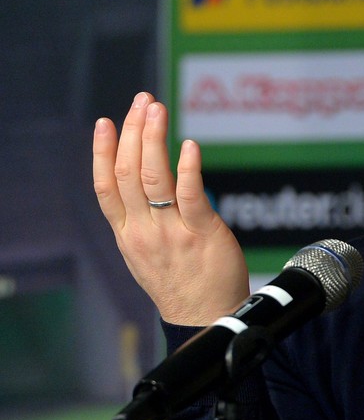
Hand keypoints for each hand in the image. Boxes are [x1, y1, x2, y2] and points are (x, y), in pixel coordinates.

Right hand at [93, 92, 249, 324]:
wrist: (206, 318)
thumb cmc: (181, 283)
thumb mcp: (146, 253)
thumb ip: (141, 220)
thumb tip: (141, 186)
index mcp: (127, 234)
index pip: (106, 187)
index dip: (101, 152)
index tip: (104, 122)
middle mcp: (143, 231)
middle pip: (128, 173)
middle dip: (132, 132)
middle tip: (142, 101)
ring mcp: (171, 232)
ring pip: (153, 178)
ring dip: (153, 139)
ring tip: (157, 109)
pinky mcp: (201, 233)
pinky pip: (190, 195)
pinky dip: (187, 168)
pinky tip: (188, 146)